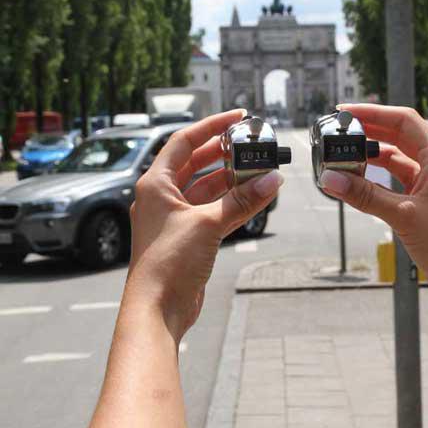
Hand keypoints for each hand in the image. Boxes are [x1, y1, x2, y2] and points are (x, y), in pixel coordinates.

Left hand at [125, 110, 282, 340]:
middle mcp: (162, 197)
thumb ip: (241, 201)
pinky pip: (212, 211)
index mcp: (155, 184)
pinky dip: (231, 203)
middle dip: (223, 153)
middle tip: (250, 143)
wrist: (157, 309)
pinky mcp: (186, 237)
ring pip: (206, 188)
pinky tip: (253, 197)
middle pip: (195, 163)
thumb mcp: (208, 224)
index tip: (236, 118)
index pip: (184, 142)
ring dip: (231, 180)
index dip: (210, 126)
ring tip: (258, 170)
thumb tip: (271, 181)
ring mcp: (174, 218)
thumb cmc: (167, 263)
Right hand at [320, 104, 427, 311]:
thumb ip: (365, 195)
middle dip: (370, 130)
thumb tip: (332, 179)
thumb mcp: (403, 216)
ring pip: (398, 157)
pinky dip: (378, 177)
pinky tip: (359, 179)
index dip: (373, 113)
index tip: (345, 113)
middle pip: (399, 135)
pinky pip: (399, 179)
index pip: (404, 120)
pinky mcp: (427, 200)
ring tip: (345, 154)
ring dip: (373, 154)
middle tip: (340, 130)